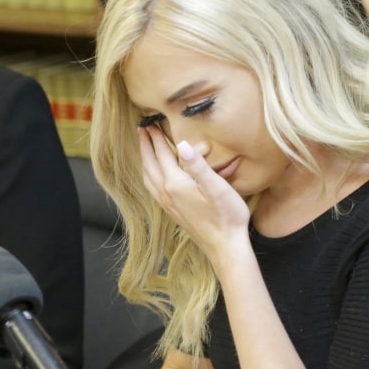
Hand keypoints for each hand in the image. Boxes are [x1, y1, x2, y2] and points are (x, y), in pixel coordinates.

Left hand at [139, 128, 250, 258]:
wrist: (225, 247)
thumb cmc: (226, 216)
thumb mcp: (217, 187)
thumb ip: (199, 165)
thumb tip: (183, 144)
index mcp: (176, 184)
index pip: (161, 154)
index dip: (155, 137)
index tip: (150, 122)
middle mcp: (167, 194)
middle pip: (150, 164)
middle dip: (145, 145)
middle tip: (142, 129)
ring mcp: (168, 205)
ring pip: (149, 177)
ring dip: (145, 160)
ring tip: (145, 148)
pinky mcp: (173, 212)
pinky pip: (153, 188)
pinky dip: (149, 175)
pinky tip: (155, 176)